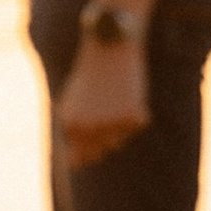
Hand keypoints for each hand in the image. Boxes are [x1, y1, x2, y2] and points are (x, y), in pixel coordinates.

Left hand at [57, 34, 149, 169]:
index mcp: (71, 127)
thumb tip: (75, 167)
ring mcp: (111, 125)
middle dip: (106, 130)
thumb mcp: (73, 104)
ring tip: (114, 93)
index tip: (93, 116)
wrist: (110, 43)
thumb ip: (74, 136)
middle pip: (103, 148)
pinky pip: (139, 122)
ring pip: (121, 137)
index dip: (91, 135)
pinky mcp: (133, 116)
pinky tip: (129, 89)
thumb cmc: (90, 74)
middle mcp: (89, 129)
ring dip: (120, 120)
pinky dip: (137, 108)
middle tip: (106, 101)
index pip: (82, 155)